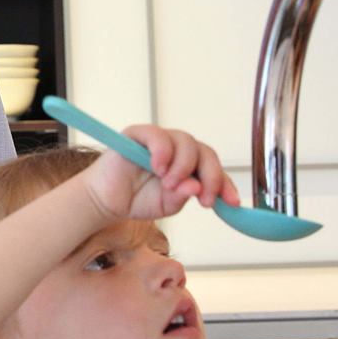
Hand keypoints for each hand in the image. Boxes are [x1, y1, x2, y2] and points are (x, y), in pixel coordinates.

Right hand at [82, 124, 237, 221]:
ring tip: (169, 185)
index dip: (225, 184)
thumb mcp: (168, 205)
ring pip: (186, 142)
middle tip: (202, 199)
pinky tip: (159, 169)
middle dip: (210, 176)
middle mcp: (178, 149)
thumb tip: (196, 187)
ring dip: (184, 166)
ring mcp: (160, 140)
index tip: (231, 202)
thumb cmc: (137, 200)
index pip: (214, 168)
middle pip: (205, 152)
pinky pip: (157, 136)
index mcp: (190, 165)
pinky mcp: (139, 134)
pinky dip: (163, 152)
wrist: (106, 201)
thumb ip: (183, 196)